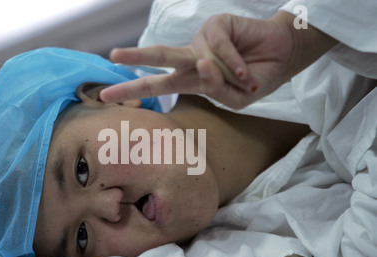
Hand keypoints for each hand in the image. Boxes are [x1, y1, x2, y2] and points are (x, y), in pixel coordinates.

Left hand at [100, 11, 336, 108]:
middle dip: (136, 58)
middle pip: (160, 58)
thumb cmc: (255, 80)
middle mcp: (192, 58)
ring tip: (244, 78)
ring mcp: (202, 41)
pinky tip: (245, 70)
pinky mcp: (216, 25)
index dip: (133, 89)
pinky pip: (218, 50)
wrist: (283, 57)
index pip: (158, 85)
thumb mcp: (235, 98)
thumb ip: (216, 89)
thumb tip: (202, 64)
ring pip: (195, 57)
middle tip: (112, 58)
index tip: (106, 95)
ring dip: (223, 76)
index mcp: (191, 78)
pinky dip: (233, 64)